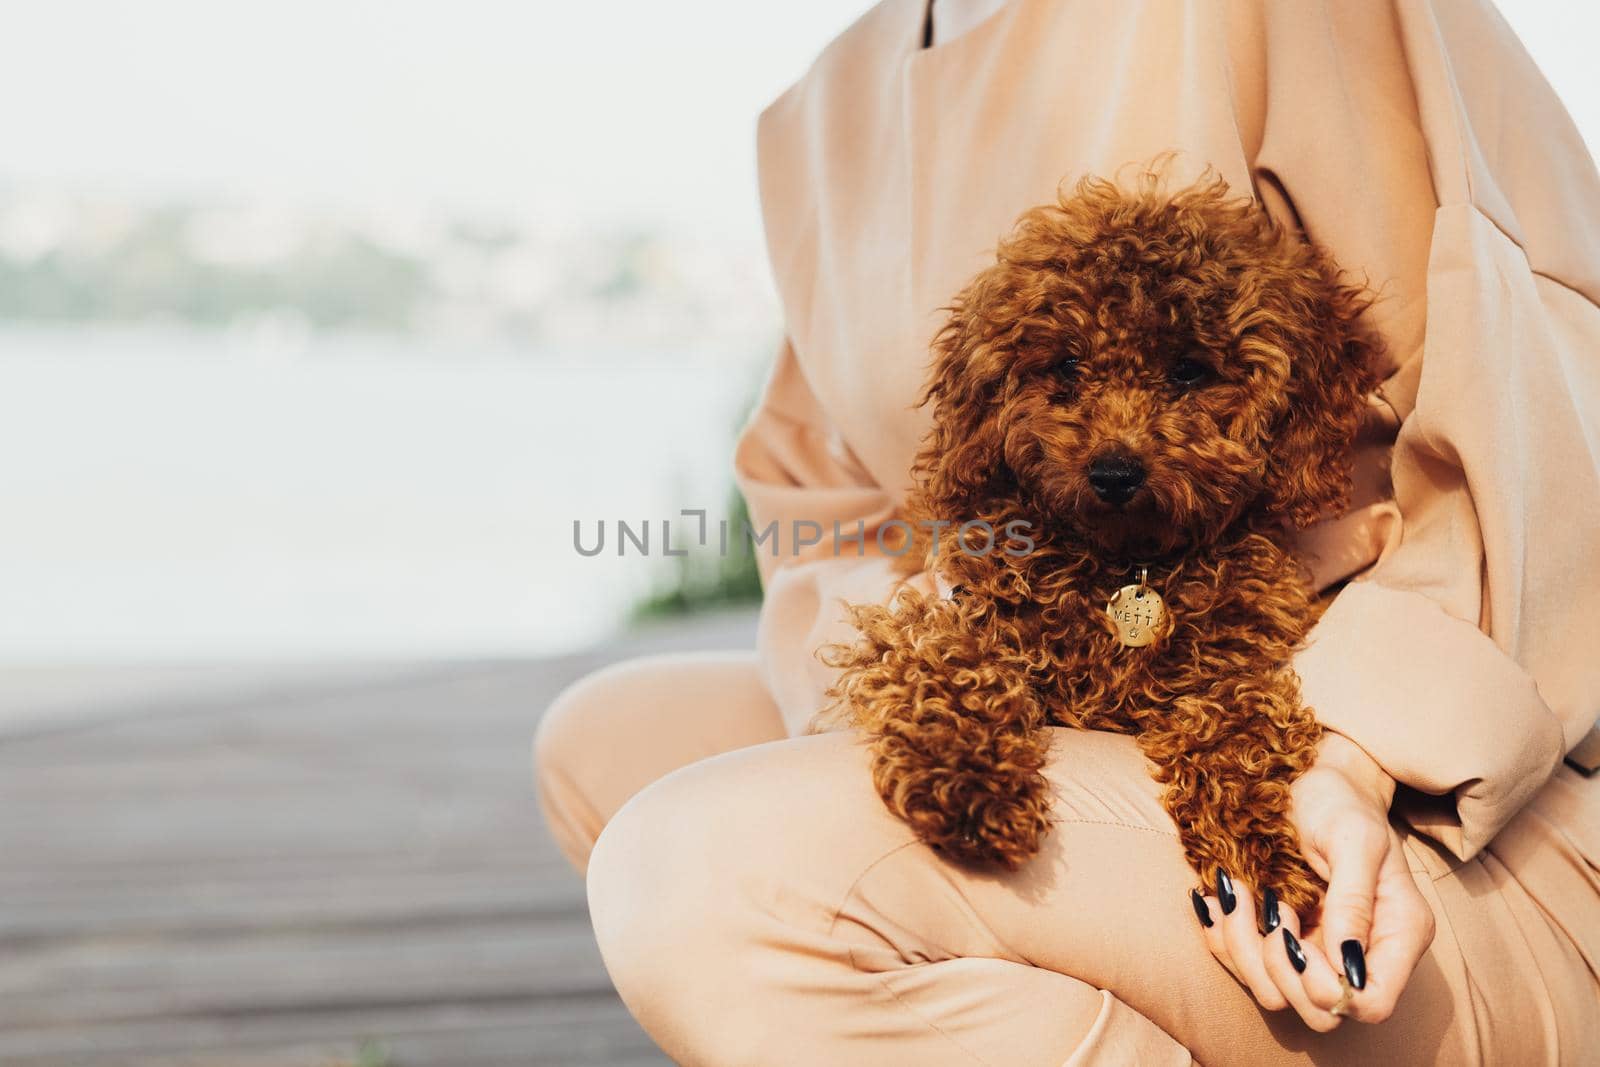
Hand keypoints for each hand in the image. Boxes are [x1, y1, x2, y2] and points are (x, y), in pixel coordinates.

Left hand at [1191, 732, 1434, 1030]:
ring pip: (1274, 995)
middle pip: (1319, 1014)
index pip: (1371, 1004)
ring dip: (1244, 948)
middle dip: (1281, 970)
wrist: (1311, 782)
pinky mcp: (1280, 940)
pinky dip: (1222, 936)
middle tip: (1273, 911)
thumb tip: (1346, 963)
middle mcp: (1358, 954)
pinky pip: (1241, 965)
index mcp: (1396, 935)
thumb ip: (1352, 899)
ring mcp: (1317, 951)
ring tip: (1244, 893)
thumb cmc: (1340, 803)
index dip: (1328, 988)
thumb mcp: (1352, 840)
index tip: (1299, 939)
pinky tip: (1219, 897)